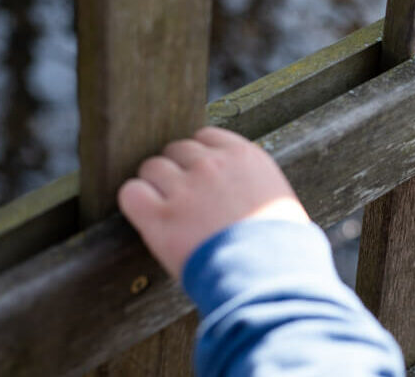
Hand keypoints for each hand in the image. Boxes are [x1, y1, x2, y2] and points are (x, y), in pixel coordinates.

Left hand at [118, 126, 309, 277]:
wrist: (269, 277)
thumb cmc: (283, 249)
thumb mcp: (281, 203)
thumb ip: (256, 186)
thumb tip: (247, 194)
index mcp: (245, 157)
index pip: (206, 136)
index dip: (199, 158)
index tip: (200, 176)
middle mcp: (212, 164)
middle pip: (176, 150)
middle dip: (178, 171)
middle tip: (183, 199)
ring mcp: (184, 188)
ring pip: (152, 168)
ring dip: (155, 186)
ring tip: (166, 212)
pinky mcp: (160, 217)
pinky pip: (131, 193)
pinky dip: (136, 203)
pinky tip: (148, 218)